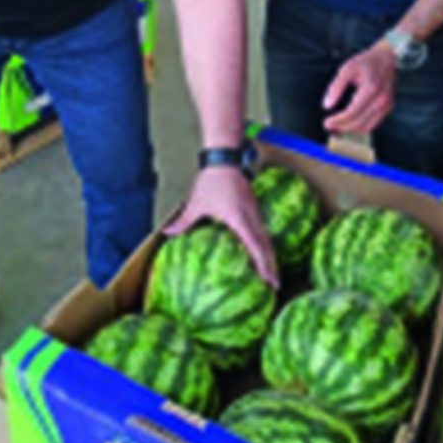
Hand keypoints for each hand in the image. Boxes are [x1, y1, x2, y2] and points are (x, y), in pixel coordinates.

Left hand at [163, 167, 278, 287]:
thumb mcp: (196, 203)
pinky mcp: (253, 205)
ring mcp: (254, 211)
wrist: (224, 157)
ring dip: (269, 254)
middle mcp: (251, 217)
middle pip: (267, 246)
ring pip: (267, 237)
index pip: (256, 247)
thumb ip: (184, 221)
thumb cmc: (211, 180)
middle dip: (272, 265)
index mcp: (240, 219)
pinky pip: (263, 229)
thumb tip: (168, 233)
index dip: (263, 265)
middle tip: (275, 284)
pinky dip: (265, 243)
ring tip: (271, 271)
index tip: (269, 281)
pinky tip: (261, 249)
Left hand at [323, 41, 395, 134]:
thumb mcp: (347, 68)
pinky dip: (360, 127)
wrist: (387, 57)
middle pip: (359, 123)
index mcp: (371, 89)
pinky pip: (373, 124)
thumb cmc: (366, 62)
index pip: (352, 113)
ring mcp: (386, 105)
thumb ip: (336, 87)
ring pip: (366, 127)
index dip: (338, 121)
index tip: (326, 122)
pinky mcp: (388, 108)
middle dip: (342, 127)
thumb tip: (327, 105)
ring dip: (350, 130)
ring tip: (336, 127)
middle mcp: (381, 100)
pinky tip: (348, 124)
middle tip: (328, 126)